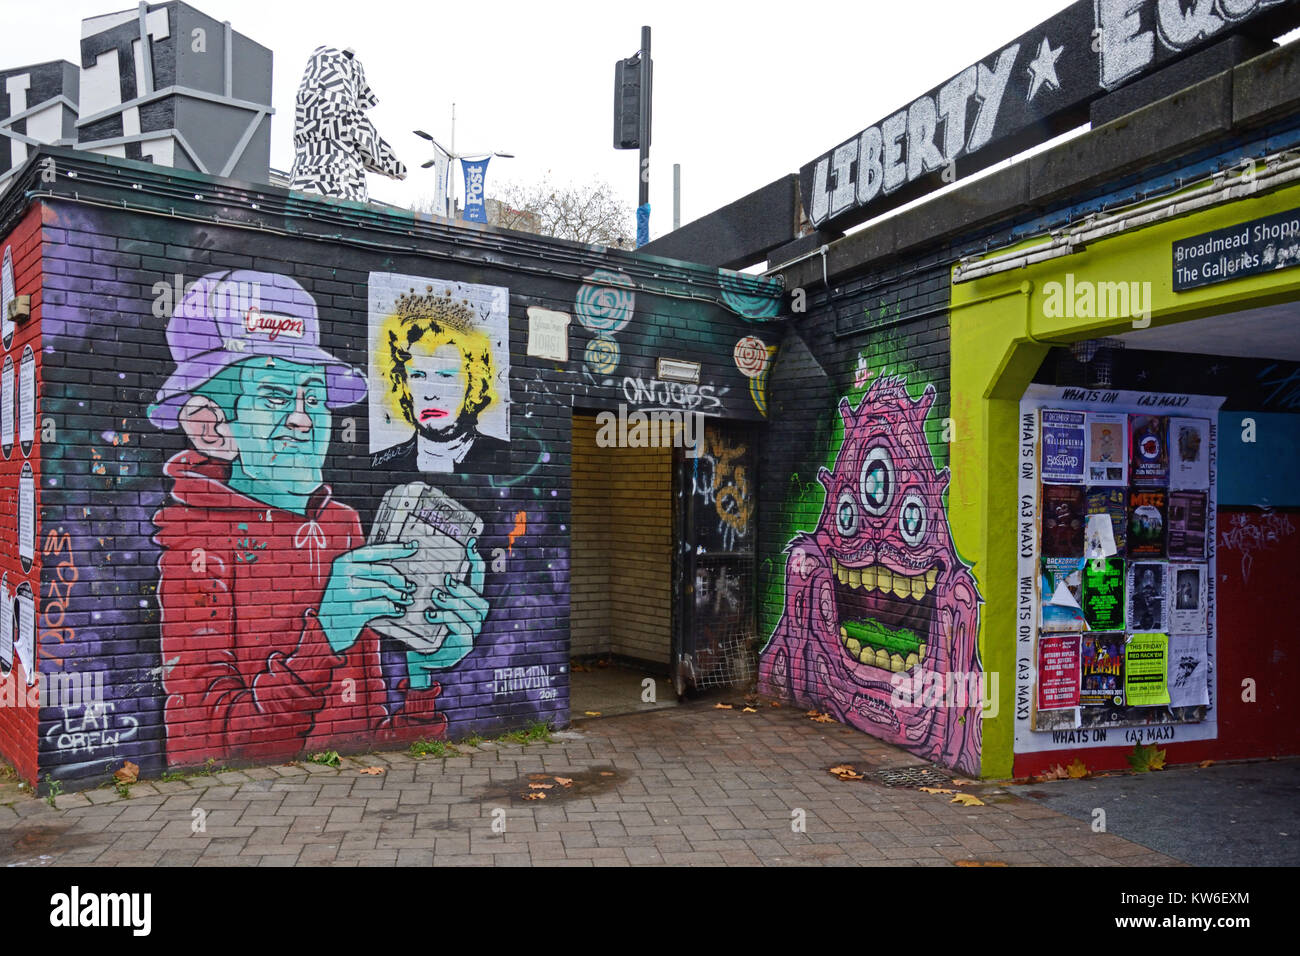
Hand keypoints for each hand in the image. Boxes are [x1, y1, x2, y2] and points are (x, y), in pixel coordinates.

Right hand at [319, 541, 418, 652]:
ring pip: (384, 588)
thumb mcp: (348, 579)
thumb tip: (399, 568)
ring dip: (399, 595)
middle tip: (409, 586)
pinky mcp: (354, 609)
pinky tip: (398, 610)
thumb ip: (368, 569)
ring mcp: (349, 591)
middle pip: (383, 571)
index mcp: (344, 561)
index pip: (376, 550)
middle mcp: (345, 573)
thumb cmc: (340, 600)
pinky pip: (382, 605)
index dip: (397, 548)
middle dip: (400, 580)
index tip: (412, 547)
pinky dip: (394, 608)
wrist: (323, 627)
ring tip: (405, 599)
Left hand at [406, 538, 486, 686]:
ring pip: (472, 614)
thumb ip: (428, 589)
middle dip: (463, 590)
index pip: (478, 580)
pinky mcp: (464, 645)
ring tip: (436, 597)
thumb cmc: (422, 630)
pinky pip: (461, 629)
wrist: (419, 659)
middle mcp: (475, 618)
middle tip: (446, 581)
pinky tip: (431, 614)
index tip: (471, 545)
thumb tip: (419, 566)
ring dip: (454, 603)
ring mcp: (472, 632)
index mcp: (468, 604)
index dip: (476, 563)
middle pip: (479, 601)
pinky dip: (447, 619)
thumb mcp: (425, 605)